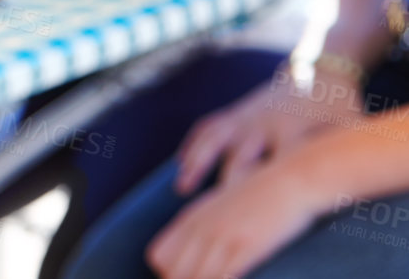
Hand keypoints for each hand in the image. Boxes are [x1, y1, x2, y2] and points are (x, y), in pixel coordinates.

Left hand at [147, 159, 325, 278]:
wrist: (292, 179)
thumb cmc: (263, 194)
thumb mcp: (222, 202)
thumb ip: (203, 221)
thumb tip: (195, 245)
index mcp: (191, 217)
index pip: (157, 256)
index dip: (170, 274)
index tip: (190, 277)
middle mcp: (200, 227)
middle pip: (172, 273)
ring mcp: (223, 236)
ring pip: (196, 278)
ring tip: (223, 278)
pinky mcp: (247, 245)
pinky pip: (224, 277)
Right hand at [173, 65, 364, 194]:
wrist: (321, 71)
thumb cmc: (338, 111)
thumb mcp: (345, 130)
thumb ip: (331, 154)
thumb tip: (332, 187)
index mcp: (293, 130)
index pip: (275, 165)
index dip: (264, 189)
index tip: (254, 212)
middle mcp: (264, 123)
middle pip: (240, 158)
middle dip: (227, 186)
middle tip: (216, 215)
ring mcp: (246, 115)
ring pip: (214, 140)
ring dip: (197, 164)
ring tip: (183, 189)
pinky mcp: (235, 111)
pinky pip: (207, 126)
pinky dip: (192, 145)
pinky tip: (180, 165)